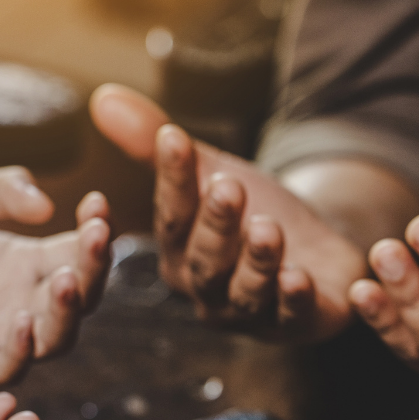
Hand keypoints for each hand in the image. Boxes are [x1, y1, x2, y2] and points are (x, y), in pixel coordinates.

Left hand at [0, 167, 111, 391]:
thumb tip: (47, 204)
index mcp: (26, 262)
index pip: (78, 249)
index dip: (96, 228)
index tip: (96, 202)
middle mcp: (25, 302)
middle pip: (83, 293)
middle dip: (95, 266)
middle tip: (96, 236)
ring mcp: (3, 338)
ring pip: (59, 335)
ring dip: (69, 310)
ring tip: (64, 279)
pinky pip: (12, 365)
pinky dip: (22, 348)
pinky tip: (21, 320)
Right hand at [90, 84, 363, 340]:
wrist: (316, 252)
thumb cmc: (250, 218)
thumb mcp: (210, 174)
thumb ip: (157, 143)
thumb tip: (102, 97)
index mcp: (179, 254)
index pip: (172, 217)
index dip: (173, 180)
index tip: (176, 139)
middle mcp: (209, 290)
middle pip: (206, 259)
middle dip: (216, 224)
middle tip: (228, 187)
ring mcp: (252, 312)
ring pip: (248, 291)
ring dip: (257, 262)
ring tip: (268, 230)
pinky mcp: (299, 322)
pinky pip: (294, 316)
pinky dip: (296, 300)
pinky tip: (299, 278)